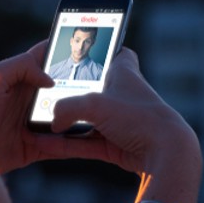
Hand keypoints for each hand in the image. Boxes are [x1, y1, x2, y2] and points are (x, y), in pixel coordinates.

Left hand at [0, 42, 154, 174]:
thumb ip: (20, 67)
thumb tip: (50, 77)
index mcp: (19, 78)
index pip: (46, 58)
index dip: (63, 49)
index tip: (87, 42)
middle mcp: (29, 98)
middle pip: (63, 87)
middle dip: (82, 82)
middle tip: (107, 78)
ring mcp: (35, 123)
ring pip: (67, 115)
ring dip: (84, 113)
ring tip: (107, 108)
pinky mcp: (37, 147)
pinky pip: (63, 144)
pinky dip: (77, 142)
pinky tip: (95, 137)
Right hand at [50, 48, 200, 179]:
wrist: (166, 153)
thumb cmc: (138, 118)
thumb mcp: (95, 105)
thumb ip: (66, 108)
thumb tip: (53, 124)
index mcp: (124, 73)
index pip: (118, 53)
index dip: (104, 49)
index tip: (87, 50)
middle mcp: (123, 96)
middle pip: (92, 89)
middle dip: (70, 92)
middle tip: (45, 92)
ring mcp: (120, 122)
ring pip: (86, 120)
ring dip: (64, 123)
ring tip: (37, 123)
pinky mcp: (117, 145)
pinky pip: (86, 144)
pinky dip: (67, 145)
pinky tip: (44, 145)